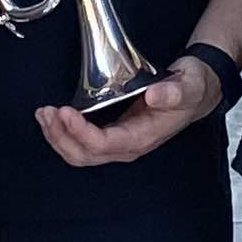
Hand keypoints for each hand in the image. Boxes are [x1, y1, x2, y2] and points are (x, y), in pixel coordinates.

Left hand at [35, 56, 225, 170]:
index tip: (66, 111)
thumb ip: (174, 92)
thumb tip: (155, 95)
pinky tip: (55, 118)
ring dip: (58, 137)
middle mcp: (126, 146)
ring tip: (44, 115)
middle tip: (47, 113)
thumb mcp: (188, 86)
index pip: (102, 144)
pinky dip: (64, 133)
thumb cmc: (191, 89)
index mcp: (141, 138)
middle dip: (61, 137)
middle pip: (84, 155)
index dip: (80, 132)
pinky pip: (83, 143)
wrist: (196, 92)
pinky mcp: (112, 134)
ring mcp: (118, 142)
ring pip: (80, 153)